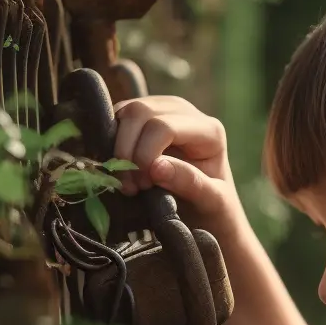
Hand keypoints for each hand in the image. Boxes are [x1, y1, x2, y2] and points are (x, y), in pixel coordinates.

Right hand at [111, 95, 247, 238]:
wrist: (208, 214)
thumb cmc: (214, 210)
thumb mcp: (212, 203)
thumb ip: (189, 183)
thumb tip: (156, 167)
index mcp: (209, 130)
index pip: (164, 127)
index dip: (145, 155)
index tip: (142, 187)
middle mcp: (184, 112)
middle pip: (140, 112)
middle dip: (127, 152)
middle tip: (130, 188)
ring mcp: (162, 110)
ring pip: (124, 113)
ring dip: (116, 150)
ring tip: (126, 183)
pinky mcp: (142, 119)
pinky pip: (116, 120)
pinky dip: (111, 146)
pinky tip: (121, 172)